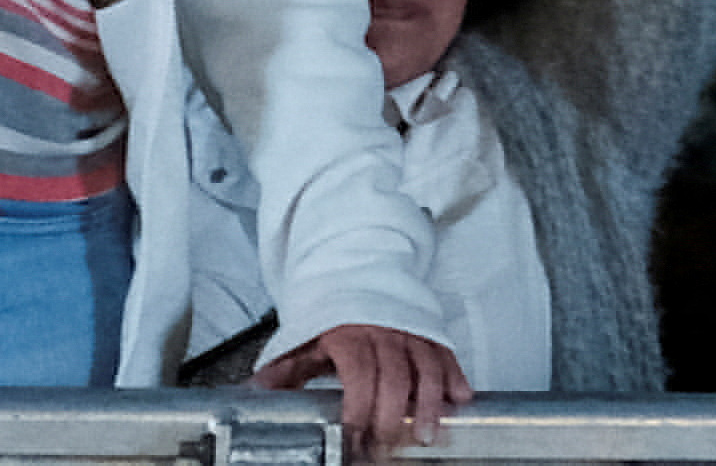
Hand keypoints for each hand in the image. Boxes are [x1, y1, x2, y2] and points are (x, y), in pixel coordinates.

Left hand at [265, 319, 468, 451]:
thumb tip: (254, 392)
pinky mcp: (430, 331)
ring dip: (430, 403)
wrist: (358, 268)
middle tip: (388, 447)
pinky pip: (447, 353)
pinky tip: (461, 399)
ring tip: (428, 434)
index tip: (354, 439)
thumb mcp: (303, 339)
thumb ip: (284, 369)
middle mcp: (384, 331)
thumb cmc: (330, 312)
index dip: (359, 409)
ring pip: (426, 366)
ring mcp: (411, 330)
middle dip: (394, 417)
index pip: (359, 375)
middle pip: (395, 377)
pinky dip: (455, 376)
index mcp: (350, 334)